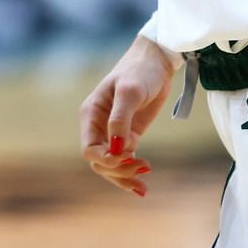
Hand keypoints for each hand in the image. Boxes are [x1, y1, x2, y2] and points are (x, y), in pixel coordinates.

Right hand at [78, 33, 177, 196]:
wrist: (157, 61)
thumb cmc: (139, 71)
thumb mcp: (129, 92)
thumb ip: (120, 120)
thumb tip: (116, 149)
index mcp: (91, 114)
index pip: (89, 149)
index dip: (106, 160)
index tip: (127, 157)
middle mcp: (98, 126)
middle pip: (100, 161)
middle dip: (118, 171)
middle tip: (144, 170)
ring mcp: (113, 131)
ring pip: (112, 164)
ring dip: (125, 176)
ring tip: (144, 186)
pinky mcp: (129, 133)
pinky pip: (124, 158)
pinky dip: (131, 171)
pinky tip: (144, 180)